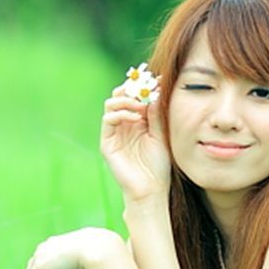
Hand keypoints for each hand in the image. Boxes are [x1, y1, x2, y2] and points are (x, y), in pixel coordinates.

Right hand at [101, 84, 171, 203]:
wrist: (151, 189)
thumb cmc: (158, 165)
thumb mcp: (161, 134)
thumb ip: (156, 114)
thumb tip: (155, 91)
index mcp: (137, 121)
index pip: (135, 96)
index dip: (143, 86)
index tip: (157, 79)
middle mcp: (124, 124)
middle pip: (120, 96)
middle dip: (132, 89)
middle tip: (145, 87)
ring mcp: (114, 133)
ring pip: (111, 104)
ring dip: (126, 99)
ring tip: (140, 103)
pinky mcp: (107, 143)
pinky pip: (108, 120)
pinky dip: (120, 113)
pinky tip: (135, 116)